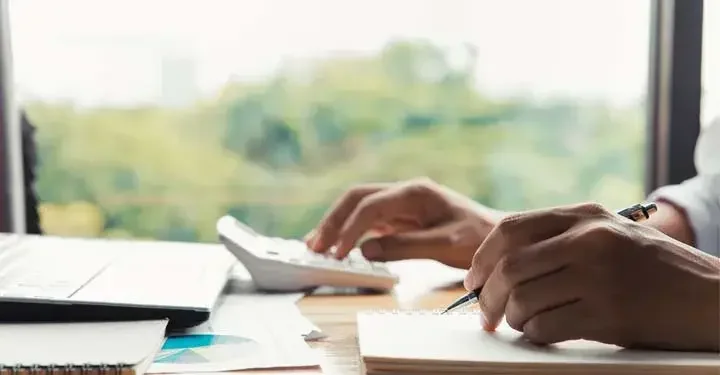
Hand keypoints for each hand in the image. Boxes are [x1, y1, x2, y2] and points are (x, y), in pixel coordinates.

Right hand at [304, 178, 501, 268]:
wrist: (498, 239)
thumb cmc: (479, 238)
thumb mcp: (446, 245)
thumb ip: (406, 247)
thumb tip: (365, 250)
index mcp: (415, 192)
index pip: (370, 205)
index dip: (350, 229)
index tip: (338, 254)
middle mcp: (404, 193)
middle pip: (356, 198)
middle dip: (333, 221)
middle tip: (314, 247)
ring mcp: (401, 205)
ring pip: (358, 208)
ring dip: (336, 225)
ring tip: (315, 246)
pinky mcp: (401, 219)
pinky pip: (368, 221)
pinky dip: (349, 232)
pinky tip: (337, 247)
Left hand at [464, 202, 719, 351]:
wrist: (713, 298)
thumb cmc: (656, 270)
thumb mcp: (611, 235)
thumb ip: (562, 238)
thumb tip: (500, 263)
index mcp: (585, 215)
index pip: (510, 229)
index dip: (481, 258)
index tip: (471, 280)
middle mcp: (589, 239)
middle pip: (510, 266)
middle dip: (485, 295)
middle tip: (483, 315)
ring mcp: (599, 276)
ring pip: (523, 299)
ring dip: (511, 318)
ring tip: (520, 323)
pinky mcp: (609, 314)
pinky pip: (545, 327)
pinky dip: (534, 334)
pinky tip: (543, 333)